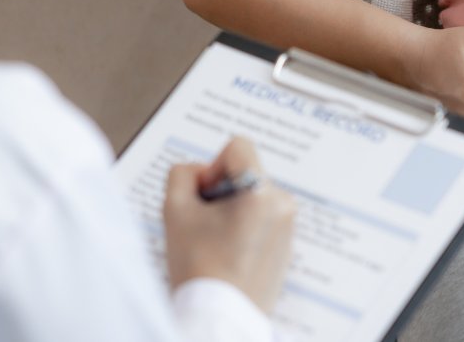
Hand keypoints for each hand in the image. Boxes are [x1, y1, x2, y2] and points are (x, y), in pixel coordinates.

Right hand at [163, 137, 295, 312]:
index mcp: (260, 192)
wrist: (219, 317)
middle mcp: (282, 204)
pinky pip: (264, 218)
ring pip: (254, 196)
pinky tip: (230, 253)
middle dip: (222, 191)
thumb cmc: (198, 267)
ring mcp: (289, 225)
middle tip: (205, 223)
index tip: (204, 196)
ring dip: (233, 209)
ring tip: (217, 242)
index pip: (238, 147)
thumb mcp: (175, 211)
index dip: (213, 166)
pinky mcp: (288, 244)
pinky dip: (246, 227)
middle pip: (247, 173)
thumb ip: (181, 175)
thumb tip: (198, 172)